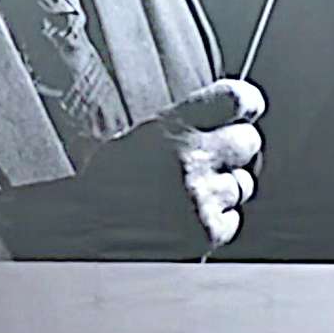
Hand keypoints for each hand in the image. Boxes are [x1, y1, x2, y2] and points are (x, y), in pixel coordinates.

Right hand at [115, 79, 265, 247]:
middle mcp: (190, 156)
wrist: (84, 234)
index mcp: (172, 126)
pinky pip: (233, 220)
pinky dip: (217, 223)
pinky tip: (187, 220)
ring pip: (243, 185)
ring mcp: (201, 196)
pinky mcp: (207, 230)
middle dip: (235, 152)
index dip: (248, 105)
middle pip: (248, 142)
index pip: (237, 99)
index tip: (247, 112)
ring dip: (224, 191)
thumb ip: (183, 125)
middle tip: (210, 163)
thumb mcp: (138, 138)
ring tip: (187, 198)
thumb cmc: (107, 186)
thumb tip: (229, 116)